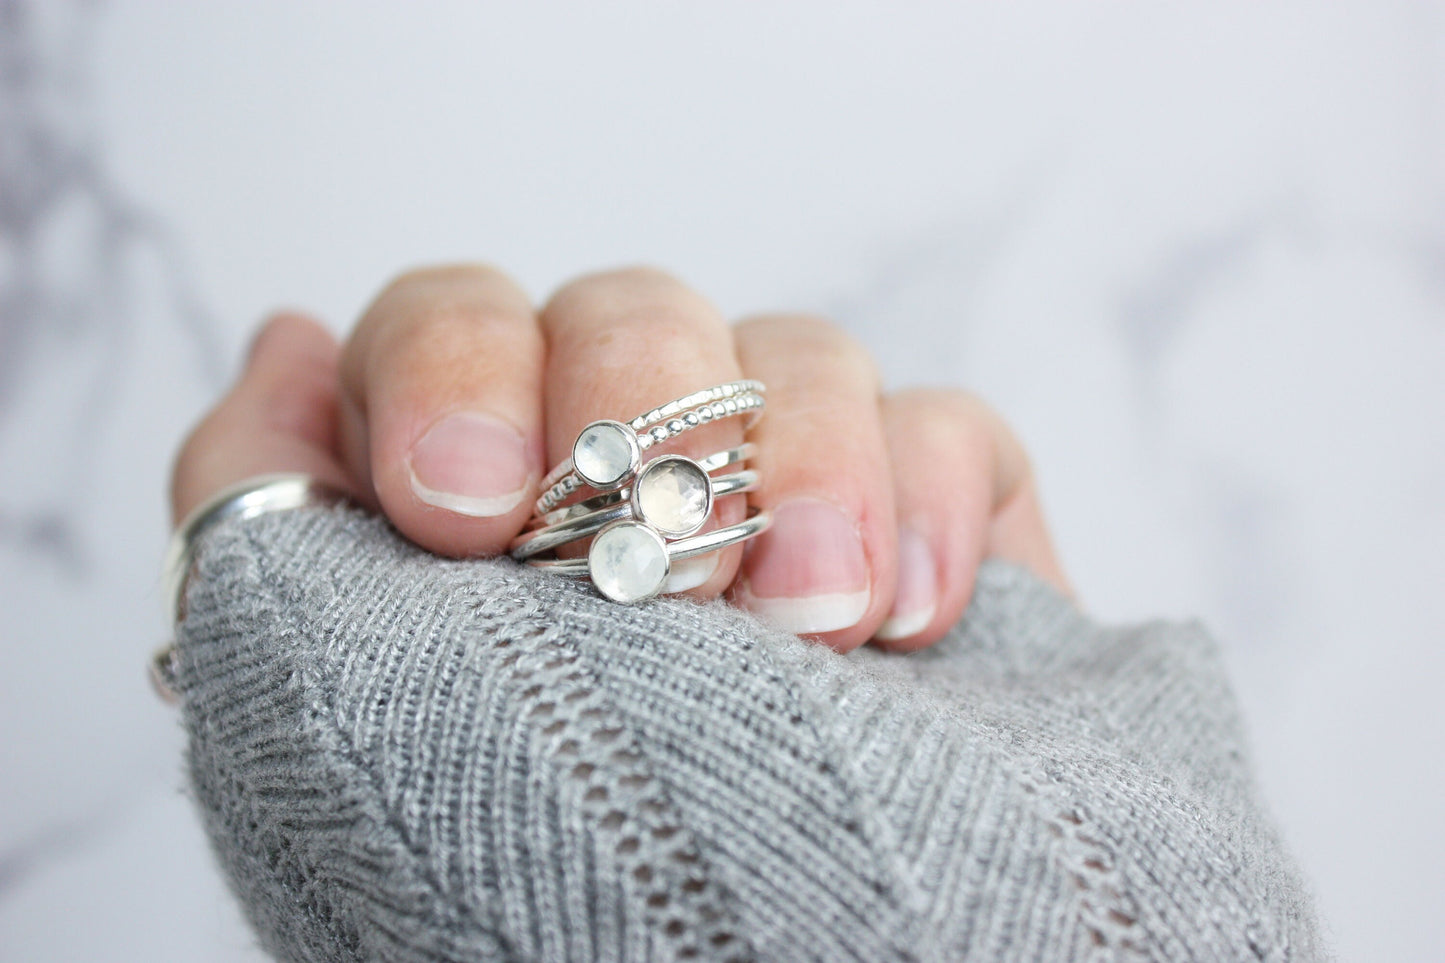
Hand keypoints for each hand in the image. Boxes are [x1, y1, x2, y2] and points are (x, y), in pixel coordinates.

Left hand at [172, 265, 1068, 651]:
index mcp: (487, 493)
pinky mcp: (925, 527)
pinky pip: (951, 428)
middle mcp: (631, 474)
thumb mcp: (330, 716)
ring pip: (796, 351)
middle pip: (630, 311)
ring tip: (806, 629)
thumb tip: (287, 344)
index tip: (463, 512)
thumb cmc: (519, 888)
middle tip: (658, 573)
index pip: (452, 322)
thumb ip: (265, 520)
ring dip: (801, 472)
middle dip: (640, 414)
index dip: (452, 370)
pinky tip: (910, 629)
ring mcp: (784, 492)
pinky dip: (930, 501)